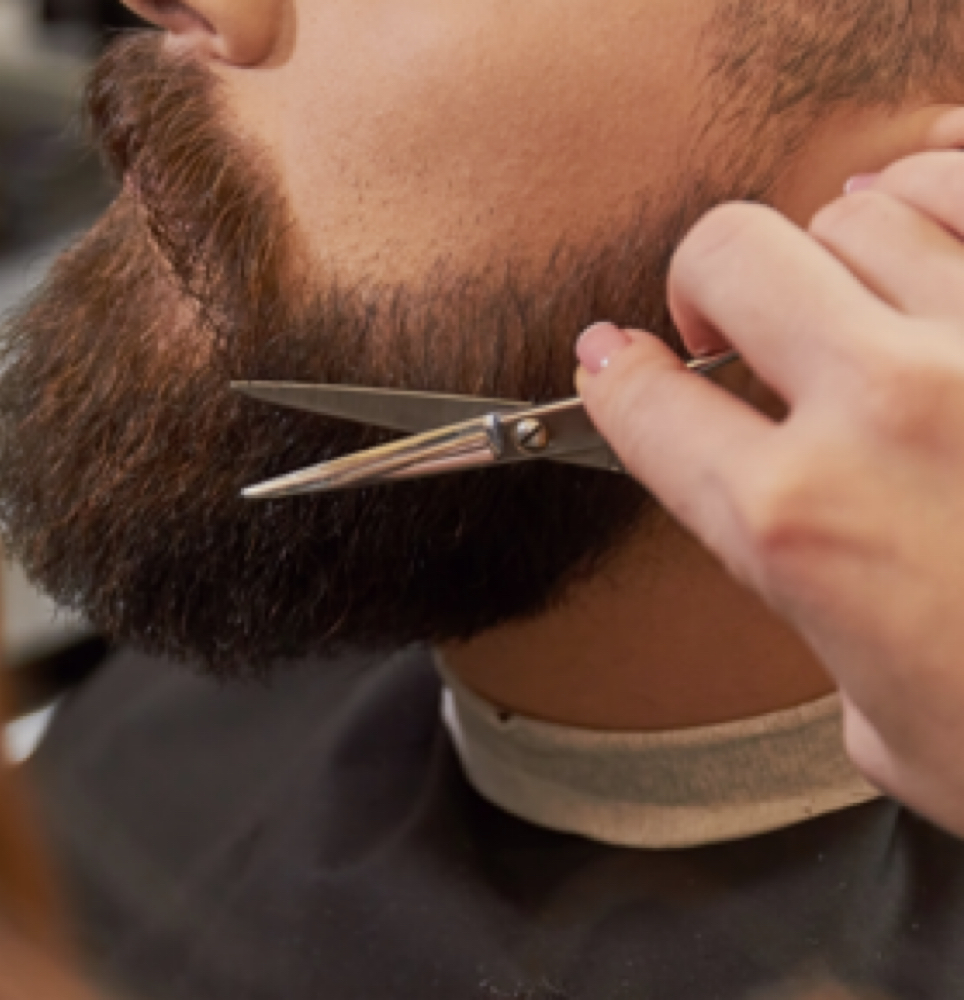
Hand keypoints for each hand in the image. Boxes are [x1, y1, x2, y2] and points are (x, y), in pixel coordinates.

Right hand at [577, 152, 963, 837]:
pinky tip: (924, 212)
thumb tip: (811, 559)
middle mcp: (880, 415)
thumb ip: (819, 616)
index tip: (614, 361)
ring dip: (830, 245)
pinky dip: (934, 181)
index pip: (647, 407)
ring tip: (846, 283)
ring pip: (854, 208)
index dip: (613, 375)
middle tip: (725, 321)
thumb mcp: (878, 722)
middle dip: (702, 281)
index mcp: (797, 529)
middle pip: (727, 257)